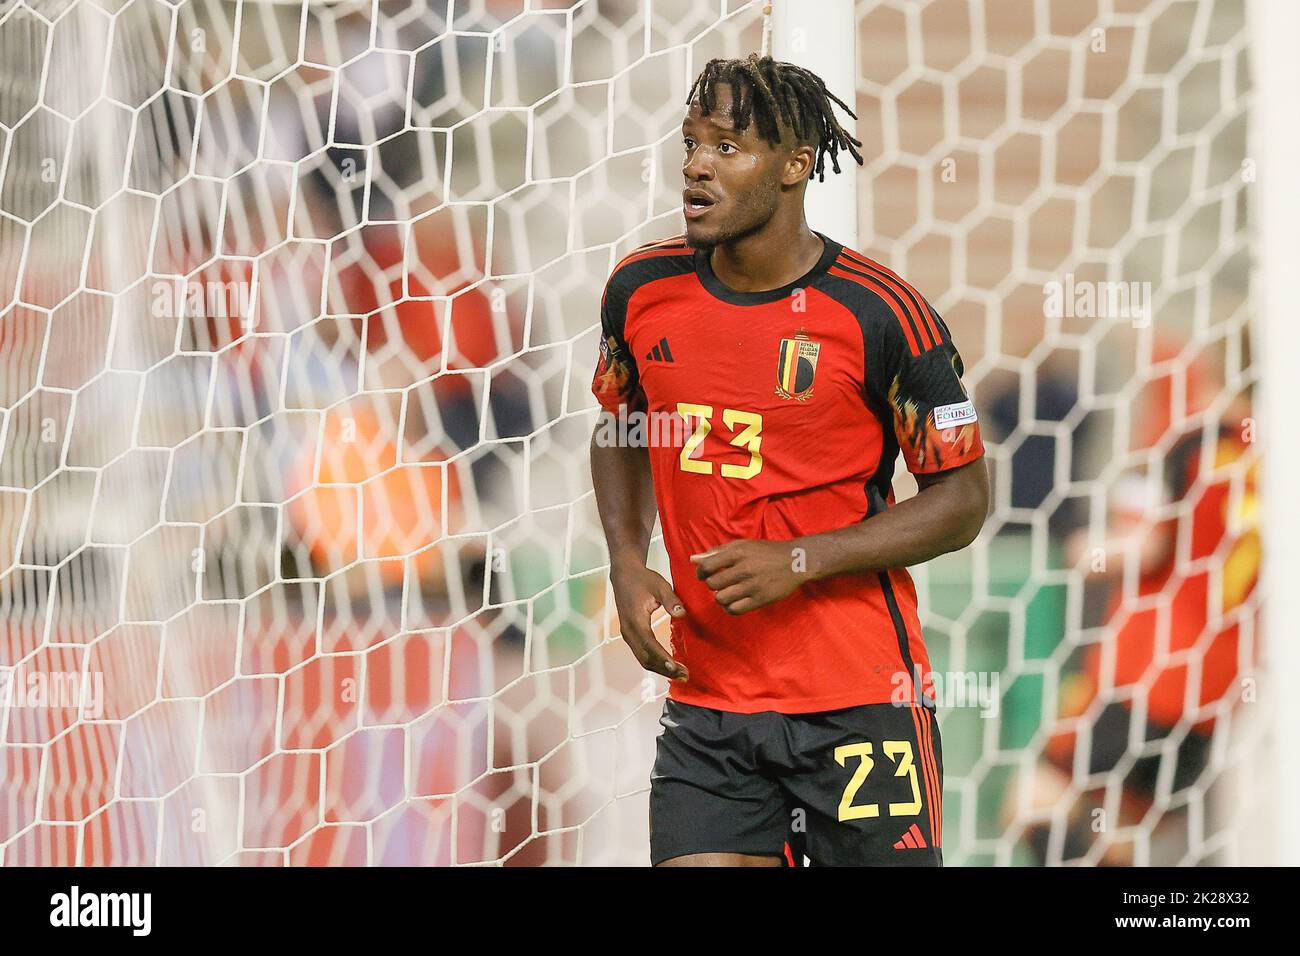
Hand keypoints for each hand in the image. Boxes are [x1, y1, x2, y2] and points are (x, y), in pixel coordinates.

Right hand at [609, 561, 688, 680]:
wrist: (624, 575)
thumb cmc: (642, 579)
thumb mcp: (660, 585)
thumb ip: (671, 600)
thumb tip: (682, 614)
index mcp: (635, 620)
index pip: (649, 645)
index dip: (663, 658)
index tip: (677, 668)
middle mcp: (629, 631)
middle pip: (646, 658)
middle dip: (665, 669)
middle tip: (684, 675)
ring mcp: (628, 634)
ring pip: (643, 659)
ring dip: (660, 669)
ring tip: (679, 674)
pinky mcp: (630, 635)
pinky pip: (641, 654)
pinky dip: (655, 662)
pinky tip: (668, 665)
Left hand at [691, 539, 805, 614]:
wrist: (795, 561)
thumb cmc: (765, 552)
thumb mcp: (742, 545)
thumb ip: (717, 552)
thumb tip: (693, 559)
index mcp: (738, 552)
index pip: (707, 567)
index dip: (701, 573)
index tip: (705, 575)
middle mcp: (744, 568)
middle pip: (712, 584)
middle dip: (713, 585)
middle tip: (720, 583)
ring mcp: (753, 585)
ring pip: (721, 599)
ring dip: (721, 597)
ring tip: (728, 592)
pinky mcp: (761, 599)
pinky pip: (735, 609)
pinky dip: (730, 607)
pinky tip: (734, 601)